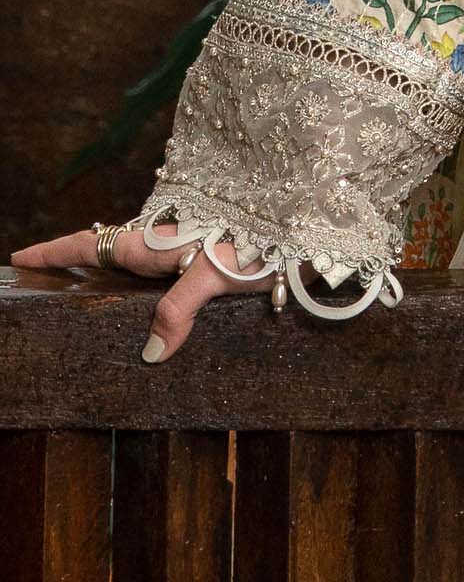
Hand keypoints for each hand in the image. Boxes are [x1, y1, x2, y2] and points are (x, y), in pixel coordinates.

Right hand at [10, 219, 276, 360]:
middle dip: (77, 260)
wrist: (316, 228)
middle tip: (47, 276)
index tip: (20, 256)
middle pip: (111, 249)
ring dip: (112, 271)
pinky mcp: (213, 257)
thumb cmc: (268, 244)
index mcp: (159, 241)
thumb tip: (152, 353)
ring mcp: (190, 248)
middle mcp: (170, 241)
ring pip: (140, 259)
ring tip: (89, 292)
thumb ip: (180, 309)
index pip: (94, 243)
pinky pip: (167, 272)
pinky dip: (148, 285)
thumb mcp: (218, 275)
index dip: (56, 251)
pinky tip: (154, 307)